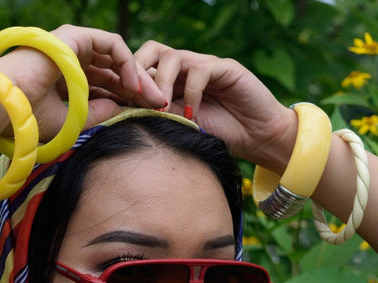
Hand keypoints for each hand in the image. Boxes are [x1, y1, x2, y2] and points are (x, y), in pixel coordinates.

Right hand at [0, 25, 166, 139]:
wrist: (4, 105)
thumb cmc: (28, 118)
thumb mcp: (71, 122)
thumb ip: (98, 115)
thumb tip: (122, 108)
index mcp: (66, 81)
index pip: (106, 87)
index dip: (127, 100)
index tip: (145, 115)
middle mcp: (71, 60)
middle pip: (116, 73)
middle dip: (140, 90)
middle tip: (161, 106)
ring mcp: (73, 46)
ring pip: (118, 59)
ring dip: (139, 78)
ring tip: (154, 99)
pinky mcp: (76, 36)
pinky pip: (113, 45)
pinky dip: (128, 63)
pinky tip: (136, 86)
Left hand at [133, 41, 295, 166]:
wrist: (257, 137)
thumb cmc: (218, 134)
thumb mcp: (179, 126)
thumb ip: (157, 114)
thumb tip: (122, 111)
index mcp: (171, 80)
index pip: (141, 67)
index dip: (127, 81)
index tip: (120, 105)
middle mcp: (185, 68)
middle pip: (152, 51)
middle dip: (139, 72)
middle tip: (135, 98)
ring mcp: (205, 65)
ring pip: (173, 57)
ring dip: (162, 82)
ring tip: (161, 107)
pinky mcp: (225, 68)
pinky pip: (200, 70)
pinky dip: (191, 92)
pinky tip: (190, 114)